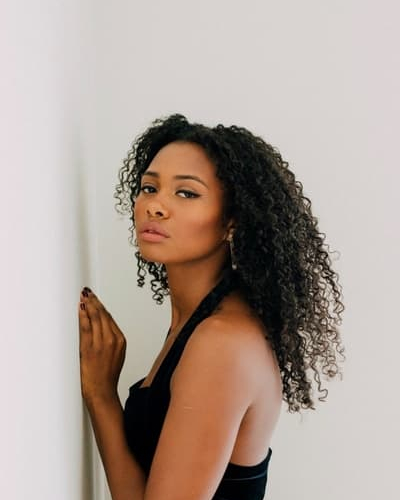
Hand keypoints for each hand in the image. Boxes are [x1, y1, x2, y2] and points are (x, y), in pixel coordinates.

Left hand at [78, 287, 125, 403]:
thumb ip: (110, 340)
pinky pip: (86, 327)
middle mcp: (112, 339)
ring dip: (89, 305)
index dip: (102, 307)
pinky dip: (83, 316)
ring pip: (96, 318)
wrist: (102, 391)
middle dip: (96, 302)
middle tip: (89, 293)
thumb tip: (102, 328)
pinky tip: (80, 309)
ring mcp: (101, 343)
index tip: (96, 300)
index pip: (110, 318)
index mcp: (121, 340)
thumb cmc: (107, 376)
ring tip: (84, 297)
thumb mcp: (115, 355)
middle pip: (103, 315)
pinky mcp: (89, 348)